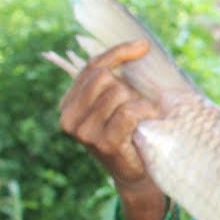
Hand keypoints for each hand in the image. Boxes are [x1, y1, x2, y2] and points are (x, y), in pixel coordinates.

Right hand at [50, 39, 163, 202]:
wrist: (138, 174)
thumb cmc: (131, 133)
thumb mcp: (117, 104)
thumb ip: (115, 81)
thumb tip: (138, 45)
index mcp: (69, 103)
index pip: (93, 67)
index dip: (118, 52)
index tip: (143, 46)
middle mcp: (70, 117)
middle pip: (105, 77)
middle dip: (129, 86)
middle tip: (140, 105)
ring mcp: (85, 132)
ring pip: (118, 92)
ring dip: (140, 101)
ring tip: (144, 117)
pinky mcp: (104, 143)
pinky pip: (129, 111)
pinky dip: (145, 111)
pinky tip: (150, 119)